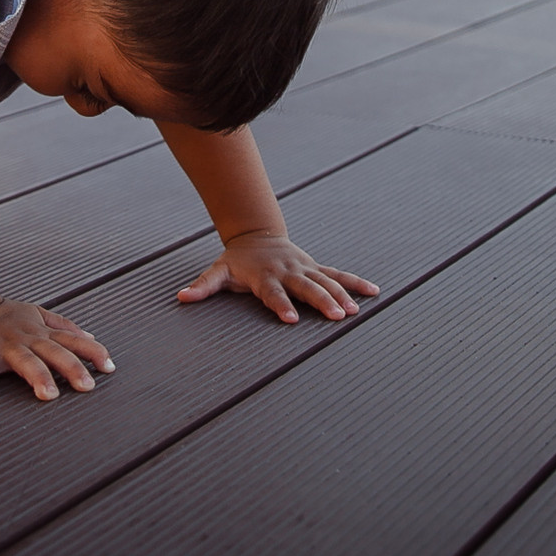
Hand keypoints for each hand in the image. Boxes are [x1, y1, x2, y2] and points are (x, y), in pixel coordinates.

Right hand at [0, 299, 112, 402]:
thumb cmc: (4, 315)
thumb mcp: (38, 315)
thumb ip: (64, 326)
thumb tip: (90, 336)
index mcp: (42, 332)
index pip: (73, 341)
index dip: (93, 352)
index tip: (109, 367)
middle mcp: (28, 339)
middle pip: (55, 353)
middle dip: (72, 368)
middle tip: (87, 386)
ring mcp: (6, 346)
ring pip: (26, 361)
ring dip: (38, 376)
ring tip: (48, 395)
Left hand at [177, 231, 380, 323]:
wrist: (257, 236)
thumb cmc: (237, 262)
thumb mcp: (218, 272)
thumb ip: (203, 286)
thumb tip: (181, 297)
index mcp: (266, 276)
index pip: (273, 293)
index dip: (281, 305)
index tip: (291, 320)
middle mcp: (288, 272)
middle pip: (307, 288)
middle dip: (322, 302)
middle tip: (337, 316)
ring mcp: (305, 269)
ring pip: (327, 282)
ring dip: (342, 295)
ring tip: (355, 312)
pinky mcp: (315, 268)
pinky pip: (339, 275)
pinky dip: (356, 283)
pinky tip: (374, 293)